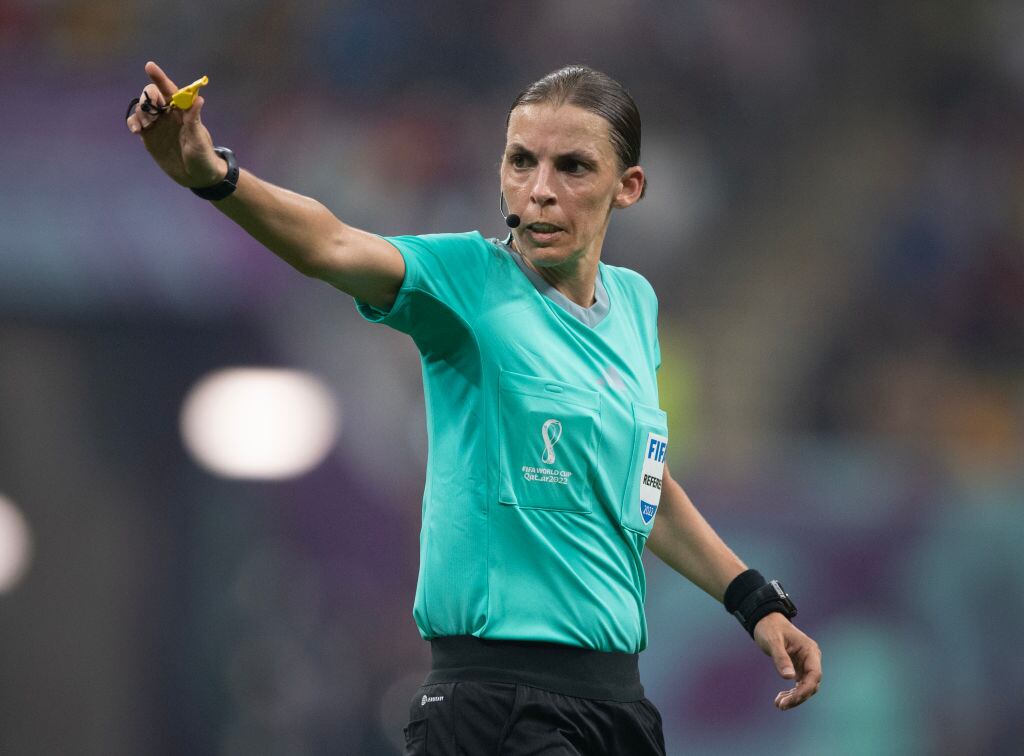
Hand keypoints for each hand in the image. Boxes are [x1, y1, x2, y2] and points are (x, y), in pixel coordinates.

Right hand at [126, 61, 226, 188]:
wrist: (197, 177)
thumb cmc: (203, 156)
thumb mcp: (200, 139)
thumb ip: (194, 120)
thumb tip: (199, 99)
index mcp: (182, 111)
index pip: (170, 90)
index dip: (159, 77)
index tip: (150, 66)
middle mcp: (168, 114)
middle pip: (152, 96)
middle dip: (147, 98)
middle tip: (151, 111)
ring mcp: (157, 125)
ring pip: (142, 109)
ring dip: (140, 112)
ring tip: (145, 127)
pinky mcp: (149, 137)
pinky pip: (136, 124)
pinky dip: (133, 123)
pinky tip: (136, 130)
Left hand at [752, 612, 821, 710]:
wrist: (765, 620)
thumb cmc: (770, 628)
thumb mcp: (773, 641)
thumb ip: (781, 658)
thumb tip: (789, 678)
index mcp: (810, 650)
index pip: (814, 674)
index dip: (805, 689)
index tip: (793, 699)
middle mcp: (811, 658)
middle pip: (811, 684)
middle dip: (798, 696)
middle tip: (781, 705)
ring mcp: (805, 664)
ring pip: (805, 687)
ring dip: (794, 697)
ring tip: (779, 704)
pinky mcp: (798, 668)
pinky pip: (799, 684)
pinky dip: (791, 693)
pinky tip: (780, 699)